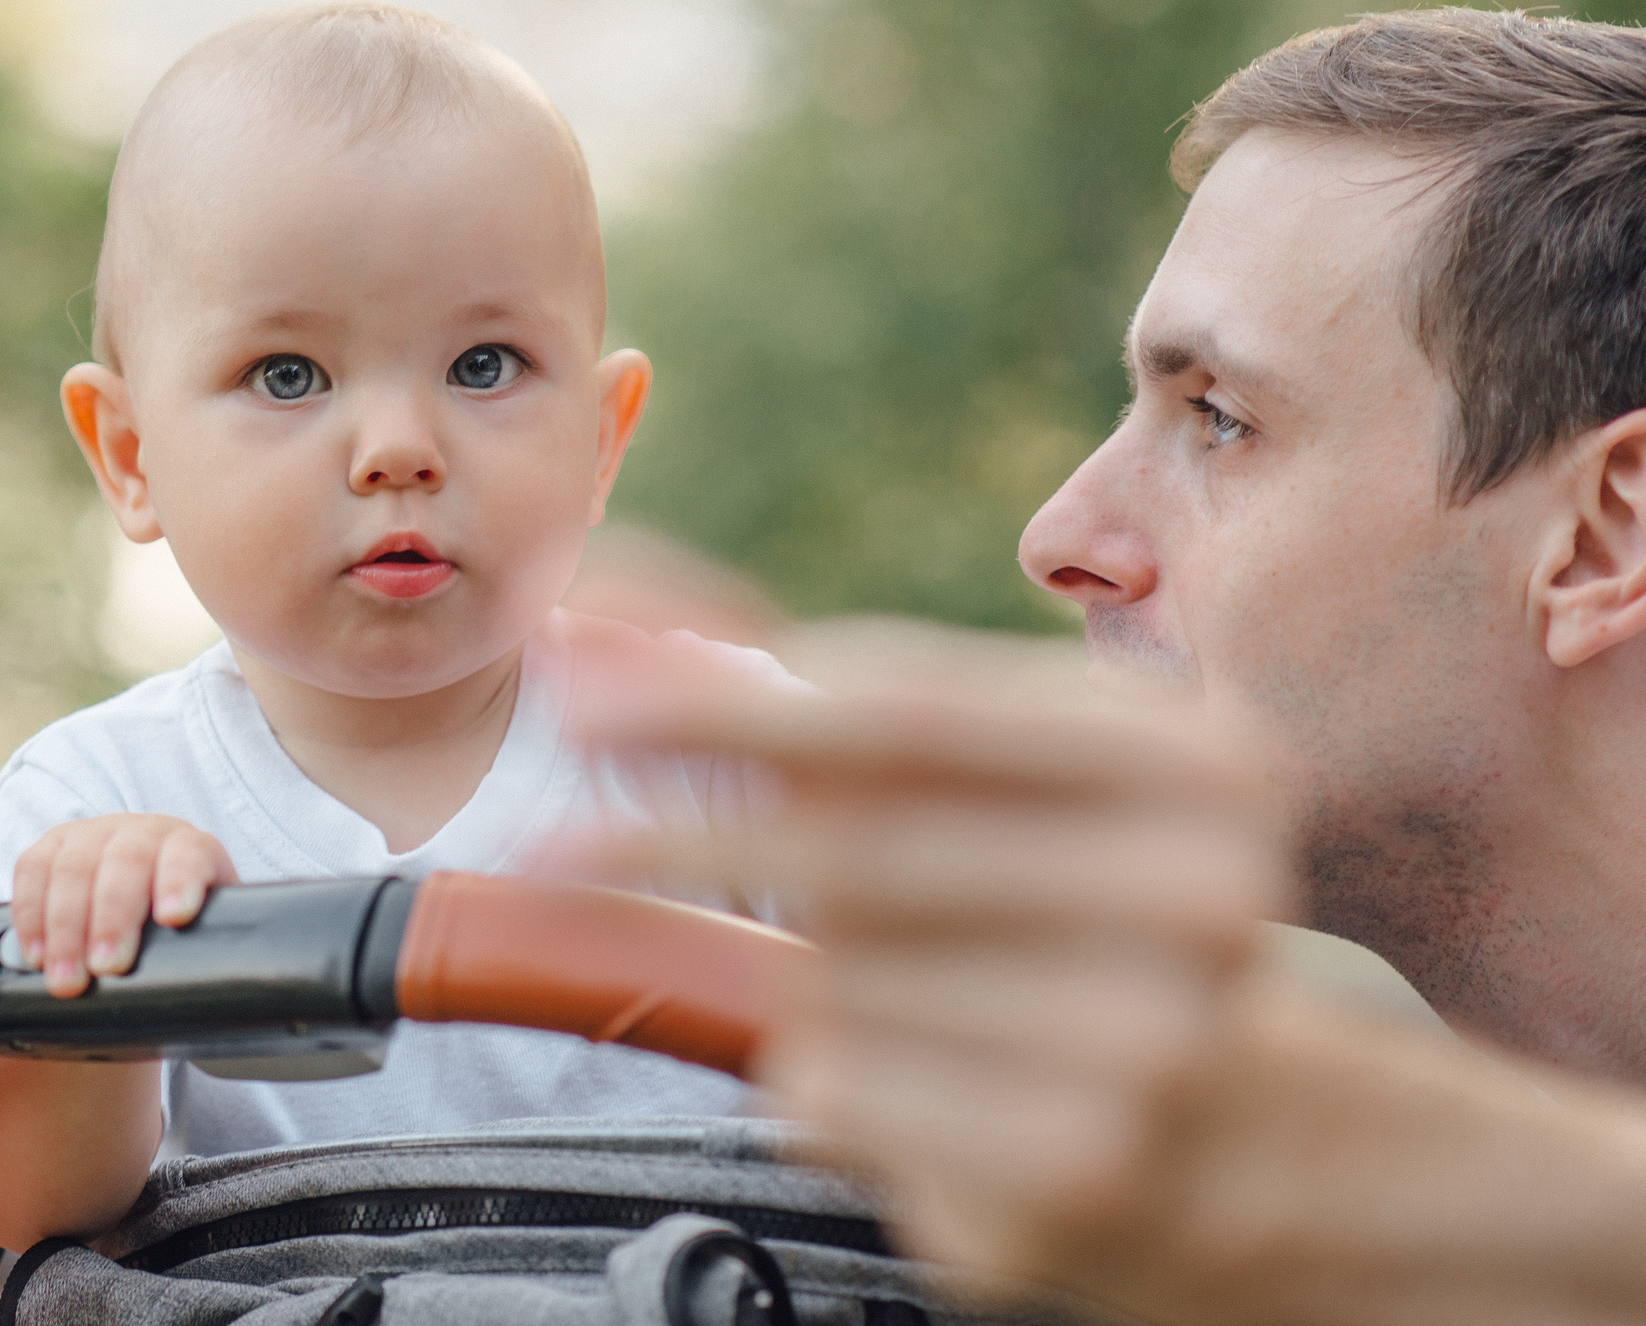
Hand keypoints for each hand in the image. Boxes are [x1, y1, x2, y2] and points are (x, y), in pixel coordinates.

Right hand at [11, 813, 238, 996]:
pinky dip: (30, 915)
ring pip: (74, 867)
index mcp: (191, 851)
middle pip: (125, 862)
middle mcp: (143, 834)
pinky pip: (33, 869)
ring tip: (65, 981)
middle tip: (107, 968)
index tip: (174, 916)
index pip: (189, 854)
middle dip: (112, 917)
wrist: (136, 910)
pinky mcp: (52, 847)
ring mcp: (94, 835)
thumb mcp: (198, 939)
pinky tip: (34, 955)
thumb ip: (207, 961)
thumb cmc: (174, 937)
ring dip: (65, 927)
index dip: (180, 880)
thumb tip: (219, 1012)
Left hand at [569, 622, 1284, 1280]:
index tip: (581, 688)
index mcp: (1195, 763)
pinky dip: (811, 1072)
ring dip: (790, 972)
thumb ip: (833, 701)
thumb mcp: (1006, 784)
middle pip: (861, 841)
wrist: (1230, 1142)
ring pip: (840, 973)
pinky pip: (844, 1090)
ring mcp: (1152, 1044)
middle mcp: (1201, 895)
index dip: (727, 698)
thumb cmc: (1069, 919)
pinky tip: (869, 1071)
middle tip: (556, 836)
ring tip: (849, 983)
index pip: (913, 708)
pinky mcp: (1074, 1171)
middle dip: (684, 830)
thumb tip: (610, 615)